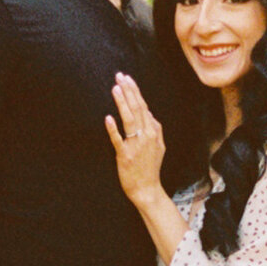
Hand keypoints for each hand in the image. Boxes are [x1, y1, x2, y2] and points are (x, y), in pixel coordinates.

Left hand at [103, 73, 167, 210]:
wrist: (147, 189)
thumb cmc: (150, 167)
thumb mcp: (158, 146)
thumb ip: (153, 128)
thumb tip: (147, 111)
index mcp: (154, 132)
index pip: (143, 106)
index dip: (135, 91)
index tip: (127, 79)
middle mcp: (146, 136)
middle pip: (137, 108)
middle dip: (128, 91)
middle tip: (120, 76)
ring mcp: (136, 145)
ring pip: (129, 120)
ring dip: (122, 103)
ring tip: (115, 88)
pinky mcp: (125, 155)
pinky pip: (118, 140)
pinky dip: (113, 129)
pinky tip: (108, 118)